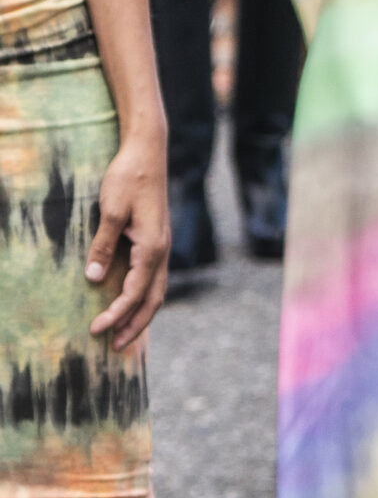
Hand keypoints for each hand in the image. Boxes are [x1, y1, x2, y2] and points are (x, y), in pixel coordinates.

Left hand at [88, 136, 170, 350]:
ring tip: (123, 333)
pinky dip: (145, 297)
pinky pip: (155, 277)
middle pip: (153, 298)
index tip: (96, 329)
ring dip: (142, 314)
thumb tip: (95, 278)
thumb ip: (104, 245)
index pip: (135, 291)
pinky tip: (132, 302)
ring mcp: (162, 245)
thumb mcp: (111, 210)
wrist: (148, 152)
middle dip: (135, 324)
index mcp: (153, 246)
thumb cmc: (129, 178)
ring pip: (158, 290)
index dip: (116, 314)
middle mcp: (162, 250)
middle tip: (114, 346)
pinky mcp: (157, 240)